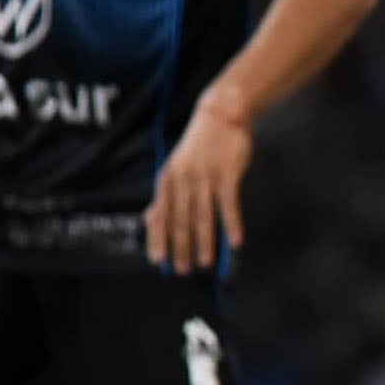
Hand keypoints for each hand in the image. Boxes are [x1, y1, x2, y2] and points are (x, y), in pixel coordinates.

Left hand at [145, 87, 253, 272]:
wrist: (220, 115)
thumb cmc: (200, 144)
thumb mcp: (175, 167)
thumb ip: (165, 194)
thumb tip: (149, 219)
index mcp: (167, 179)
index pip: (159, 214)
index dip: (158, 239)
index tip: (158, 261)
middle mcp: (183, 180)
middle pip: (181, 220)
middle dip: (180, 247)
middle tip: (183, 269)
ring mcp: (205, 177)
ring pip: (202, 217)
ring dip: (204, 243)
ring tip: (206, 263)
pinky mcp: (226, 175)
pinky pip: (228, 205)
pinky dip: (231, 225)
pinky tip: (234, 242)